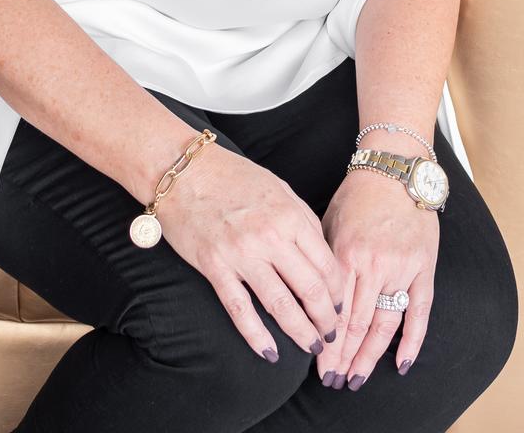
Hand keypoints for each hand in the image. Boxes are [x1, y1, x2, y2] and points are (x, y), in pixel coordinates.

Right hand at [156, 140, 346, 361]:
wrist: (183, 171)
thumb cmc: (232, 177)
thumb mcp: (278, 188)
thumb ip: (302, 219)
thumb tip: (322, 256)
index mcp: (290, 216)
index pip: (326, 265)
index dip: (337, 293)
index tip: (340, 306)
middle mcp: (270, 236)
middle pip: (310, 290)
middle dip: (326, 319)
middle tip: (331, 336)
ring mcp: (241, 254)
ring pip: (280, 306)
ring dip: (301, 333)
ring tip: (312, 348)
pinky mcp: (215, 266)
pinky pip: (240, 309)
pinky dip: (257, 336)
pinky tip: (270, 353)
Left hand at [317, 166, 438, 388]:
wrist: (394, 170)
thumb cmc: (356, 195)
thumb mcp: (329, 223)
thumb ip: (324, 262)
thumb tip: (311, 298)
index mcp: (346, 254)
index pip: (334, 312)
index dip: (327, 344)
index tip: (319, 368)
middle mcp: (374, 266)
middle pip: (357, 324)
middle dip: (343, 358)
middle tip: (333, 382)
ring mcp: (401, 269)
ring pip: (385, 324)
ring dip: (370, 356)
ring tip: (358, 378)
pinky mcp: (424, 268)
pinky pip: (420, 312)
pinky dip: (412, 341)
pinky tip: (403, 364)